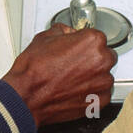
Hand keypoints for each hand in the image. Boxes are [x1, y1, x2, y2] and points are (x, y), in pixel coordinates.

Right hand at [1, 24, 115, 127]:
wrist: (27, 97)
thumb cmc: (34, 71)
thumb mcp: (44, 39)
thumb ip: (62, 31)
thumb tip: (66, 32)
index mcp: (92, 41)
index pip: (98, 38)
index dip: (85, 44)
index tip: (77, 49)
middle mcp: (102, 60)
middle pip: (105, 56)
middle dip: (92, 60)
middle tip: (73, 65)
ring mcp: (103, 82)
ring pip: (104, 76)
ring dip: (93, 77)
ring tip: (71, 80)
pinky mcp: (100, 101)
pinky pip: (101, 94)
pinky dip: (91, 93)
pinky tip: (74, 91)